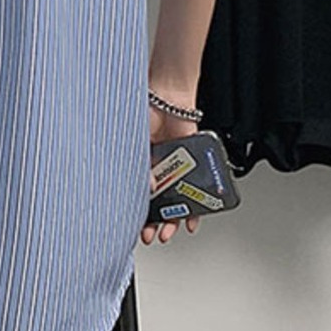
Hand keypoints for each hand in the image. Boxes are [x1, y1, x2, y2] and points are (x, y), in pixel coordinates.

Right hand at [141, 100, 201, 245]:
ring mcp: (175, 167)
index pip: (137, 195)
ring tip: (170, 232)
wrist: (168, 95)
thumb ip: (141, 167)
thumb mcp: (135, 143)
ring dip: (174, 218)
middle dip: (155, 223)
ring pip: (176, 199)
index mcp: (139, 164)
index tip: (135, 229)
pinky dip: (196, 206)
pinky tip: (193, 219)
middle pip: (157, 203)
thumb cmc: (144, 112)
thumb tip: (149, 189)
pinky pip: (195, 188)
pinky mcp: (192, 163)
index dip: (137, 213)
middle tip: (152, 236)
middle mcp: (157, 168)